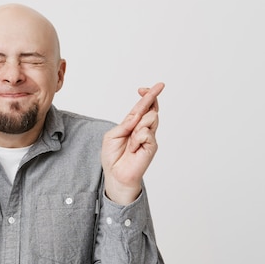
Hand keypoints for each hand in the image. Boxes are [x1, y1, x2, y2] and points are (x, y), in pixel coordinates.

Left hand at [101, 82, 163, 204]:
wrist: (115, 175)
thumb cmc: (113, 156)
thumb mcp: (112, 136)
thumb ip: (125, 123)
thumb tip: (138, 114)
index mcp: (132, 124)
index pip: (143, 107)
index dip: (146, 96)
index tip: (143, 88)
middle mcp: (143, 129)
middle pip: (151, 108)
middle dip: (150, 98)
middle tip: (150, 91)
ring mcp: (149, 137)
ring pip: (151, 117)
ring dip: (138, 124)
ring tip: (131, 139)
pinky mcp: (152, 146)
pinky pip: (146, 133)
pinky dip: (137, 138)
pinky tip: (134, 148)